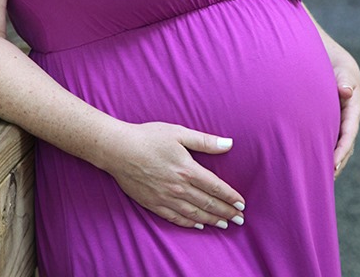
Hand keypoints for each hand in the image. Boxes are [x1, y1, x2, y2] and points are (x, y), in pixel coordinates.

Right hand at [100, 121, 245, 229]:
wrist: (117, 149)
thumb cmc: (149, 137)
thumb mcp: (180, 133)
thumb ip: (205, 141)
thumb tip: (229, 143)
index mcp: (187, 169)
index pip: (216, 187)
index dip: (231, 197)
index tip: (242, 204)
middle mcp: (178, 187)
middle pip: (208, 203)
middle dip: (226, 212)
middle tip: (240, 220)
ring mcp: (165, 197)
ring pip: (193, 213)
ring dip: (211, 220)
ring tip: (224, 225)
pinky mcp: (152, 203)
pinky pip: (174, 217)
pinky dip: (188, 223)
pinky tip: (198, 225)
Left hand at [330, 49, 359, 178]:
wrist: (335, 64)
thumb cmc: (339, 67)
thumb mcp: (343, 71)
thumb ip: (344, 80)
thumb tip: (346, 91)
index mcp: (353, 110)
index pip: (349, 133)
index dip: (342, 149)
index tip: (334, 163)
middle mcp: (348, 121)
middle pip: (345, 146)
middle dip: (337, 163)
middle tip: (326, 180)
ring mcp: (340, 124)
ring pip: (337, 147)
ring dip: (331, 162)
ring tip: (318, 180)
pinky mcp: (331, 125)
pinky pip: (328, 142)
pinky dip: (323, 154)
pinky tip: (310, 165)